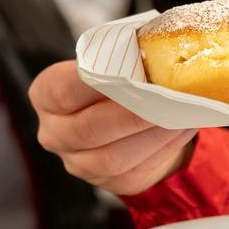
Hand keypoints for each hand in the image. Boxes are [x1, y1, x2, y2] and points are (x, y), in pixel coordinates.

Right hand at [30, 62, 197, 195]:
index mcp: (46, 94)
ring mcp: (77, 162)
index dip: (98, 84)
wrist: (122, 118)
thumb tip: (157, 45)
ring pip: (112, 158)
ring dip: (152, 135)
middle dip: (133, 114)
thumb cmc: (116, 80)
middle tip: (167, 98)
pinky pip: (133, 171)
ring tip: (181, 114)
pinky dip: (163, 149)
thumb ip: (121, 57)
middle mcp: (54, 132)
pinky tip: (182, 128)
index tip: (133, 74)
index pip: (64, 91)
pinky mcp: (105, 183)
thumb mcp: (108, 61)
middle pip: (89, 129)